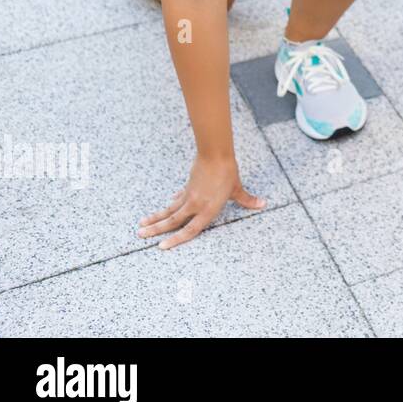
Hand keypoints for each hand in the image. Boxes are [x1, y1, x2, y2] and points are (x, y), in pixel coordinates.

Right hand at [138, 154, 264, 250]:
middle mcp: (195, 205)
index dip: (176, 239)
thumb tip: (262, 204)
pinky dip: (169, 205)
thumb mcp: (237, 189)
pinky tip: (164, 207)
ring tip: (141, 225)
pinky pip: (176, 200)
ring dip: (155, 218)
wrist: (215, 155)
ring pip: (169, 210)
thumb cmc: (227, 173)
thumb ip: (247, 200)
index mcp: (208, 210)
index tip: (161, 246)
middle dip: (156, 230)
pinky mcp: (187, 187)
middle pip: (172, 221)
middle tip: (140, 235)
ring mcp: (188, 196)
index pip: (190, 230)